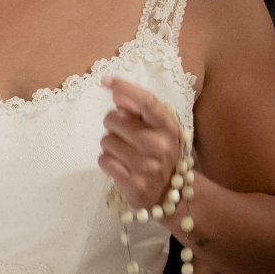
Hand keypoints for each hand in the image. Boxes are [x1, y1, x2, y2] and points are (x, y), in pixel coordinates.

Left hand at [99, 77, 185, 210]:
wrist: (171, 193)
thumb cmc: (158, 153)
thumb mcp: (156, 130)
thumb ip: (137, 111)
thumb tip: (116, 93)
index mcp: (168, 127)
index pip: (146, 101)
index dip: (125, 87)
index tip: (105, 80)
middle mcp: (160, 145)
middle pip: (113, 119)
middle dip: (113, 127)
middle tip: (127, 138)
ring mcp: (147, 165)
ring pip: (105, 141)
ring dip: (111, 146)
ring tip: (126, 155)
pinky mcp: (134, 183)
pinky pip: (103, 160)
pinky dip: (108, 162)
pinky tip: (122, 167)